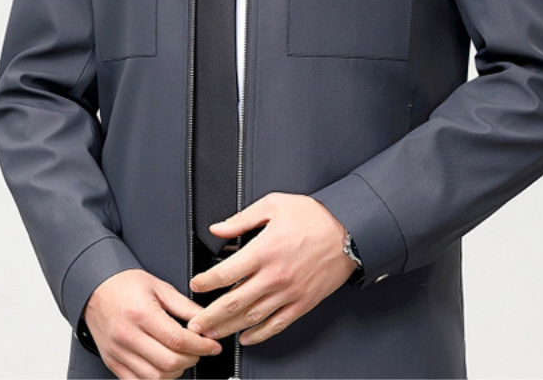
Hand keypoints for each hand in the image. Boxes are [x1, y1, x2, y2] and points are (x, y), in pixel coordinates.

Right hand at [84, 268, 222, 378]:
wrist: (96, 289)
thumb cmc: (126, 285)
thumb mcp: (159, 287)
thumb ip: (184, 306)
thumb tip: (205, 319)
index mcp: (141, 314)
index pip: (177, 339)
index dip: (200, 346)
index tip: (212, 346)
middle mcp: (127, 336)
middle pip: (168, 362)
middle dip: (192, 359)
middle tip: (200, 350)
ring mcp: (118, 352)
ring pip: (155, 377)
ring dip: (176, 371)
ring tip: (183, 357)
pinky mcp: (113, 363)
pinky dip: (156, 379)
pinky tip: (165, 367)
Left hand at [187, 192, 355, 346]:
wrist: (348, 230)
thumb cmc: (314, 216)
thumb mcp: (274, 205)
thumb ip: (242, 219)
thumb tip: (218, 228)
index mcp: (264, 250)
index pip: (225, 273)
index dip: (206, 282)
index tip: (197, 285)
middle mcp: (274, 275)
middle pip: (234, 302)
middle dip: (210, 316)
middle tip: (194, 324)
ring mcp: (288, 292)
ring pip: (252, 317)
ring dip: (228, 328)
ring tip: (212, 334)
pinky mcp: (302, 303)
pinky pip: (277, 324)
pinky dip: (259, 335)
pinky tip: (246, 337)